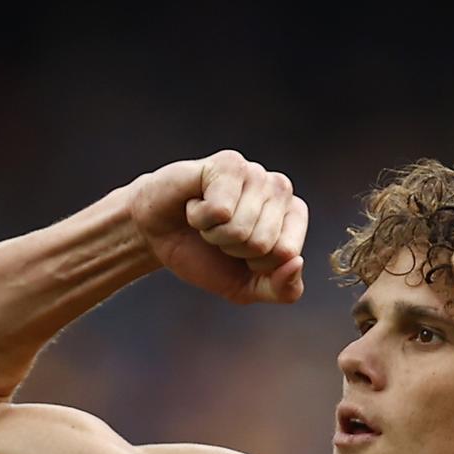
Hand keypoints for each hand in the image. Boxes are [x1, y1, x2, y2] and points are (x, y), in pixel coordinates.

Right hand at [126, 150, 307, 303]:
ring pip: (240, 228)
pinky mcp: (228, 163)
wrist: (157, 235)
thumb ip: (283, 290)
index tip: (241, 252)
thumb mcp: (247, 287)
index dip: (256, 264)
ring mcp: (256, 173)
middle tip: (218, 233)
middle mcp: (280, 189)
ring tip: (207, 219)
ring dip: (214, 233)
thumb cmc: (206, 256)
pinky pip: (219, 210)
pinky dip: (199, 217)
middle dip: (232, 249)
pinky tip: (195, 204)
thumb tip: (296, 262)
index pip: (288, 255)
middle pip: (263, 243)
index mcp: (294, 217)